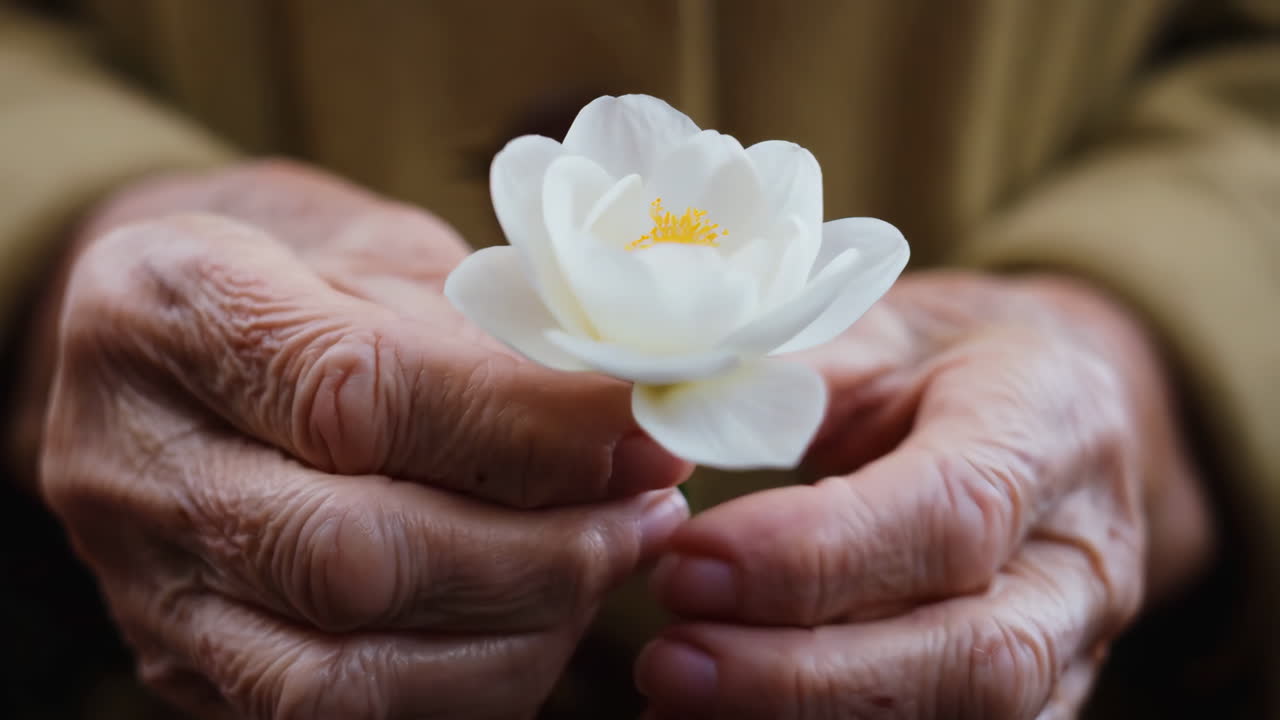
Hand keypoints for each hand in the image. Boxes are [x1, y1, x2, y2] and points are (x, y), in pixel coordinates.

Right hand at [38, 161, 690, 718]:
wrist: (167, 335)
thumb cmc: (297, 266)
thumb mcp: (382, 249)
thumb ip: (485, 337)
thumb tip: (628, 432)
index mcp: (163, 309)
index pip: (357, 396)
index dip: (527, 426)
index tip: (645, 422)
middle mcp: (129, 463)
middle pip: (348, 556)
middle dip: (540, 550)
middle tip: (651, 510)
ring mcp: (147, 584)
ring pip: (343, 673)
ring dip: (521, 630)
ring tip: (615, 558)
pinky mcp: (185, 664)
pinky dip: (470, 683)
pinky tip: (545, 618)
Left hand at [638, 272, 1213, 718]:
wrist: (1062, 409)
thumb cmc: (955, 359)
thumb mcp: (882, 327)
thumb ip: (793, 371)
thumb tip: (673, 416)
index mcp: (1048, 427)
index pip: (951, 514)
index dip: (815, 555)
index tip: (690, 563)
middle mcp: (1081, 556)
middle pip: (970, 653)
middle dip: (804, 676)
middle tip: (669, 658)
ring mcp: (1075, 642)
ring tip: (680, 699)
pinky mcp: (1047, 697)